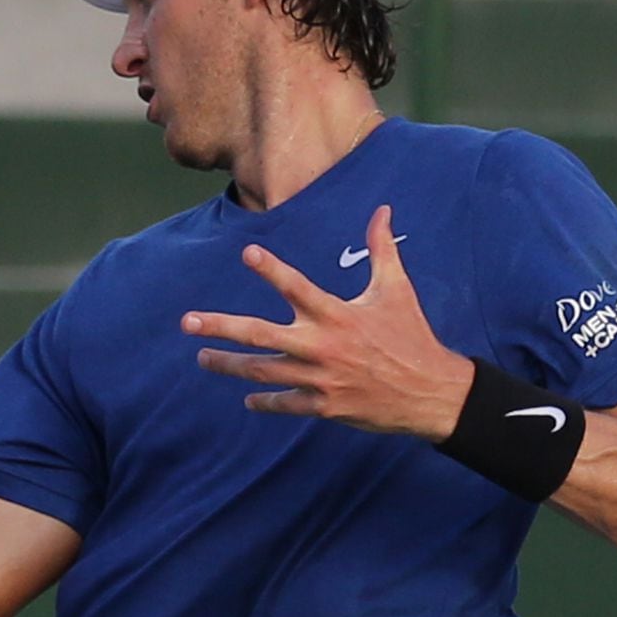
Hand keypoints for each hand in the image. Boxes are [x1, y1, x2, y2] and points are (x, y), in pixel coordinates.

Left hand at [182, 206, 470, 439]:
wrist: (428, 392)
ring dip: (229, 365)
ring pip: (262, 371)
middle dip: (220, 327)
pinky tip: (246, 397)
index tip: (246, 252)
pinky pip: (284, 402)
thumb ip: (382, 249)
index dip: (272, 269)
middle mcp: (322, 346)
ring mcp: (319, 378)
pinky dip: (264, 401)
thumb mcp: (397, 289)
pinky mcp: (323, 406)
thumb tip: (382, 210)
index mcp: (337, 314)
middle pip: (260, 334)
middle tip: (187, 322)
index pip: (297, 287)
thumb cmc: (411, 335)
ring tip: (203, 358)